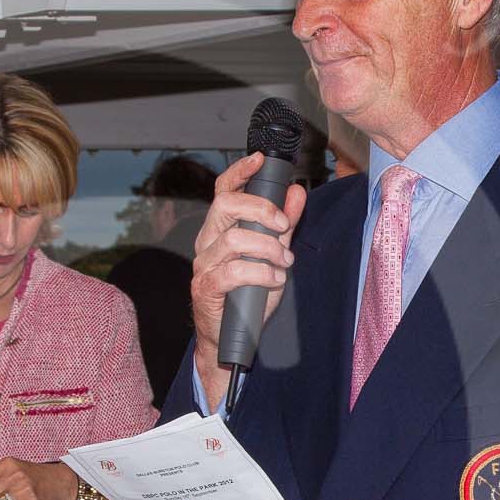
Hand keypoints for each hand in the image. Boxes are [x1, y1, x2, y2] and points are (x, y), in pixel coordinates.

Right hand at [191, 151, 306, 401]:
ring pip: (234, 240)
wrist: (229, 339)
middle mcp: (207, 243)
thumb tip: (296, 193)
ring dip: (269, 249)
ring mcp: (203, 265)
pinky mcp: (205, 288)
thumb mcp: (272, 256)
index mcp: (220, 230)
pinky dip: (262, 273)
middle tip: (283, 227)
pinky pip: (234, 271)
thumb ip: (283, 226)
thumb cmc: (247, 297)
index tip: (259, 160)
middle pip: (225, 206)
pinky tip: (274, 280)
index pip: (223, 191)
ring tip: (283, 263)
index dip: (238, 172)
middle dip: (261, 210)